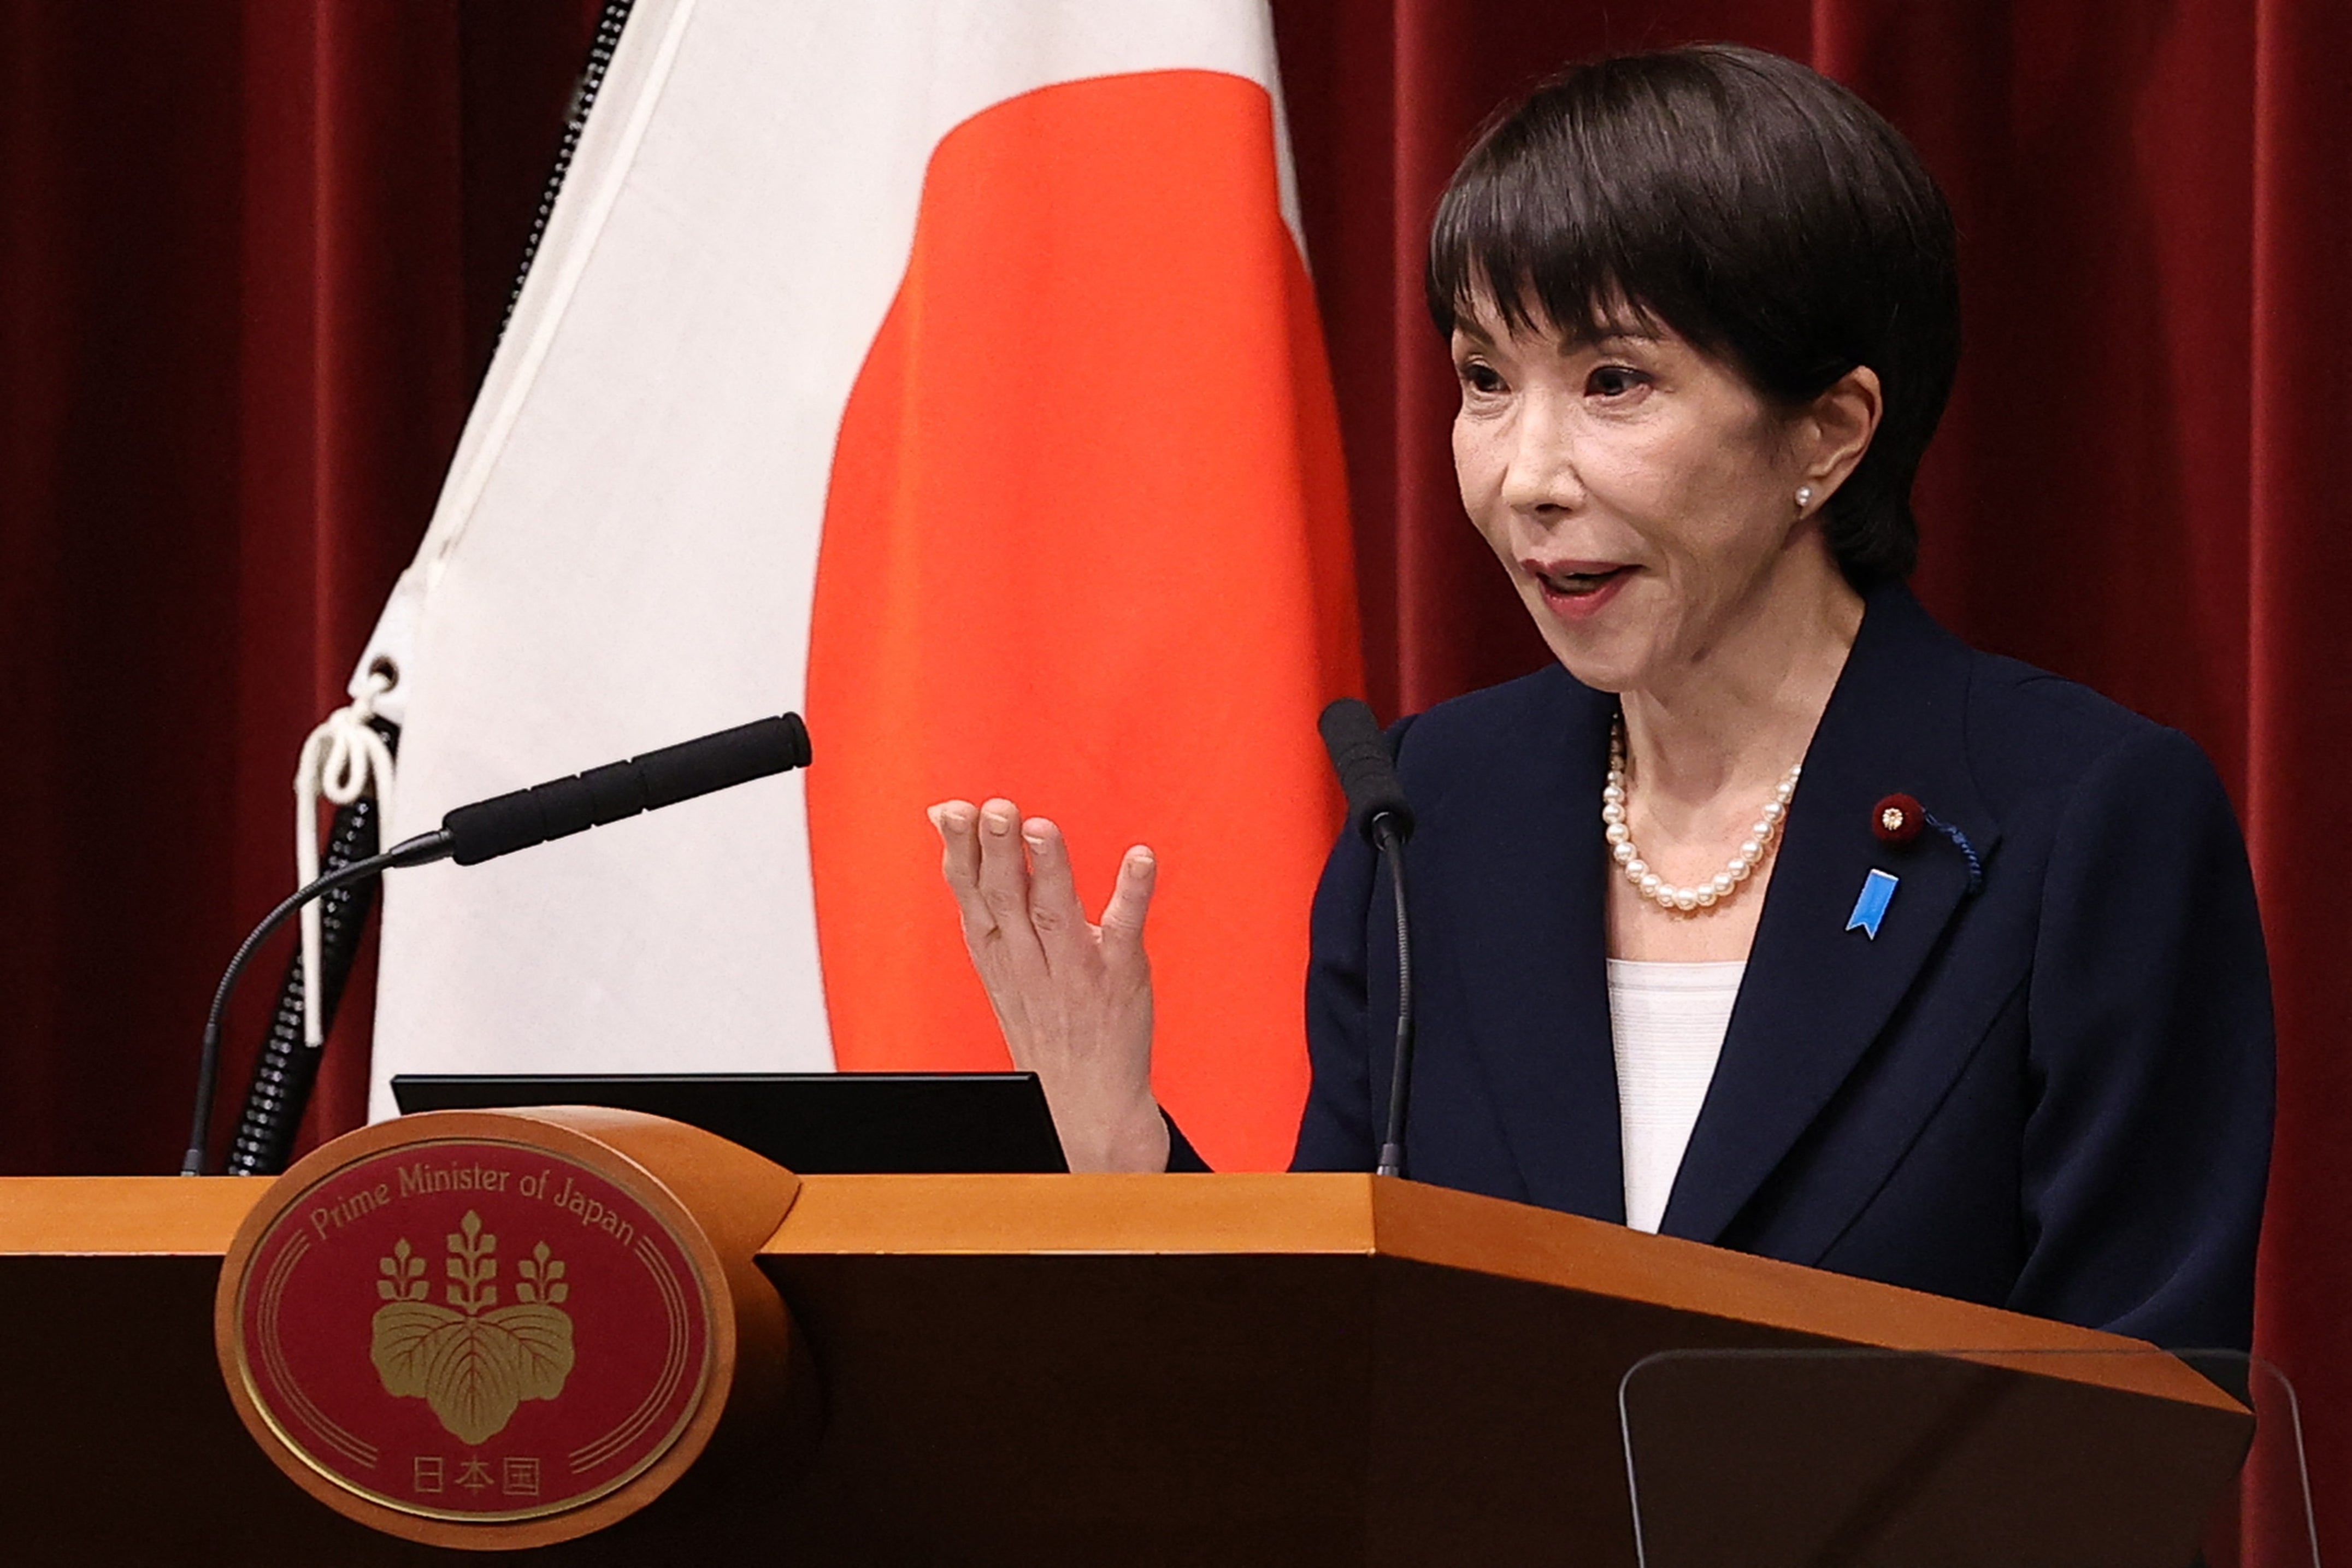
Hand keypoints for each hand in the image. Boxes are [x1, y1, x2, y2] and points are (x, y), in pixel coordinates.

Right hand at [928, 798, 1169, 1172]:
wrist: (1086, 1100)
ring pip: (1055, 914)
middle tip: (995, 809)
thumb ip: (980, 885)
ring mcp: (1075, 969)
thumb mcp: (997, 955)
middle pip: (1007, 898)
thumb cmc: (1042, 1013)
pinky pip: (1124, 929)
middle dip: (998, 853)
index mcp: (996, 950)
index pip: (971, 894)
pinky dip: (1132, 892)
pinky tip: (1140, 857)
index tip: (951, 810)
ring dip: (1048, 870)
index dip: (960, 852)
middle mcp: (1029, 960)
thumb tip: (942, 814)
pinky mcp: (1119, 974)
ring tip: (1040, 827)